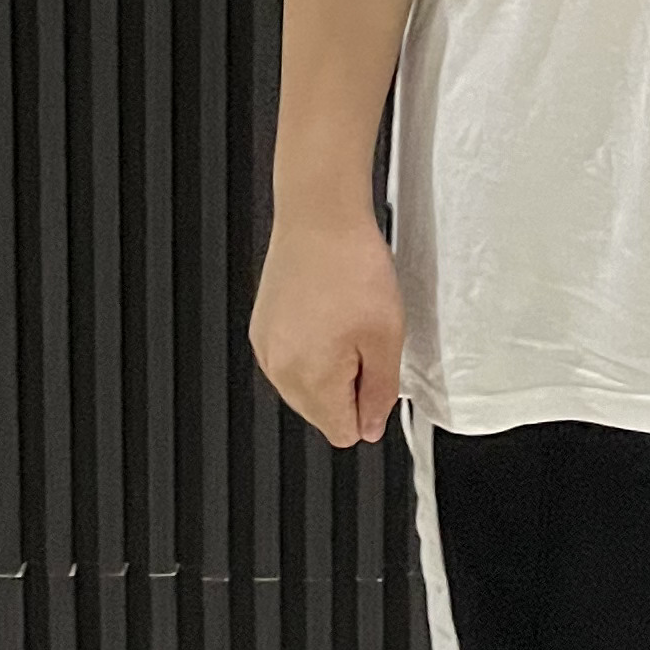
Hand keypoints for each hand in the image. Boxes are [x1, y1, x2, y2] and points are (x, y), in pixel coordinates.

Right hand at [249, 193, 405, 446]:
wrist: (319, 217)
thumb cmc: (352, 266)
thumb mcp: (387, 337)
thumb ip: (380, 392)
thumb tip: (371, 427)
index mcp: (310, 379)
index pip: (343, 432)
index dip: (369, 407)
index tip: (376, 373)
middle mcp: (279, 369)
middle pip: (322, 412)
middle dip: (348, 387)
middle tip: (363, 340)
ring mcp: (266, 348)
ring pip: (306, 387)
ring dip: (329, 367)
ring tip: (344, 321)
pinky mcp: (262, 328)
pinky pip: (291, 360)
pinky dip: (310, 347)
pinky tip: (326, 313)